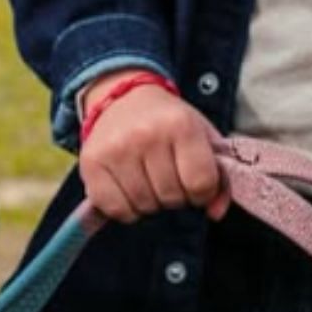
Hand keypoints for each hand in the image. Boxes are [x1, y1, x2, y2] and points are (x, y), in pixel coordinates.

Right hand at [78, 71, 230, 223]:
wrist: (123, 97)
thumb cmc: (169, 122)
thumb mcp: (202, 136)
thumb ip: (220, 176)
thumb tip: (215, 213)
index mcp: (180, 124)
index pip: (201, 184)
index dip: (202, 192)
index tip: (194, 182)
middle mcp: (146, 134)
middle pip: (172, 197)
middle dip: (175, 196)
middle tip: (168, 176)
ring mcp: (116, 149)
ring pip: (144, 206)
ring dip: (151, 203)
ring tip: (148, 180)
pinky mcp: (92, 162)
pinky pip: (115, 209)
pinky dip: (126, 209)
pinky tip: (129, 190)